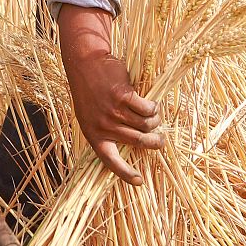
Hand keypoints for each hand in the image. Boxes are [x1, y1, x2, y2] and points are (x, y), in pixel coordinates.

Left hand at [57, 5, 163, 184]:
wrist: (85, 64)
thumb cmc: (90, 91)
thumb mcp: (90, 116)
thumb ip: (106, 129)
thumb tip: (134, 142)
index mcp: (94, 135)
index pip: (111, 161)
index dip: (126, 173)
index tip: (139, 181)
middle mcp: (104, 126)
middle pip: (139, 141)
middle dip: (155, 142)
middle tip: (161, 141)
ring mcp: (113, 111)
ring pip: (146, 124)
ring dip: (155, 120)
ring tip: (155, 115)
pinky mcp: (123, 96)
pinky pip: (147, 108)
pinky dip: (153, 107)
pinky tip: (151, 104)